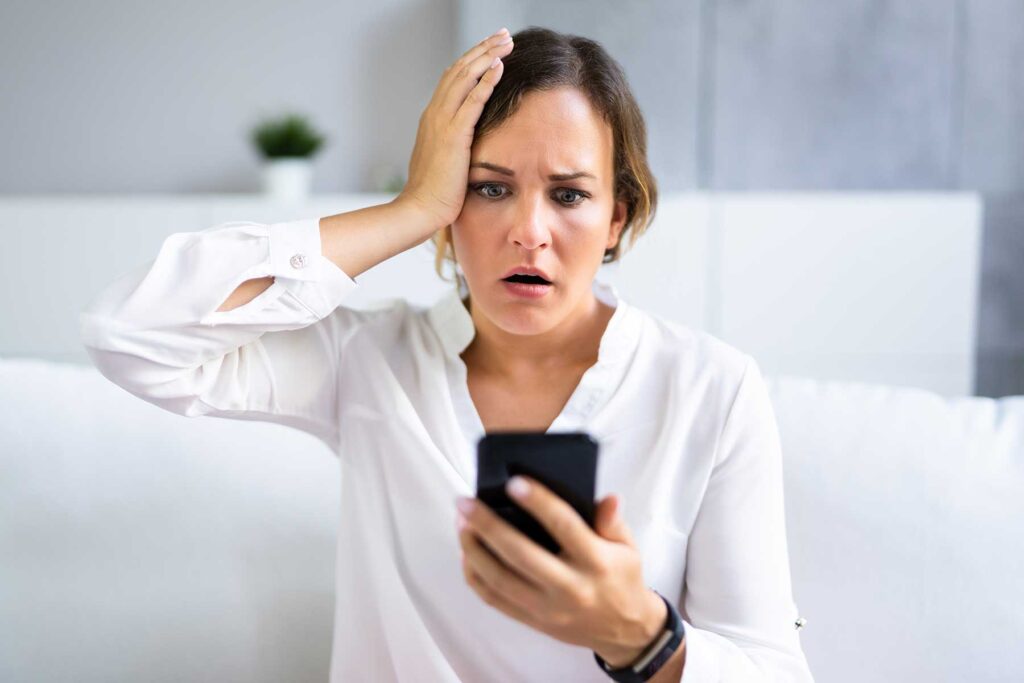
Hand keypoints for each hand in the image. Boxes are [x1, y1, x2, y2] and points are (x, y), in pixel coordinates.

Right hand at [396, 26, 514, 235]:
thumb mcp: (443, 161)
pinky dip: (486, 81)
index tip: (490, 50)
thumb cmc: (433, 193)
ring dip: (487, 57)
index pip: (452, 79)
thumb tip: (465, 144)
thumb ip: (452, 145)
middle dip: (482, 49)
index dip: (472, 61)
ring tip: (506, 43)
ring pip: (465, 78)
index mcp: (432, 119)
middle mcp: (434, 114)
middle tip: (503, 35)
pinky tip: (500, 67)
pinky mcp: (453, 136)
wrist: (419, 209)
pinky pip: (472, 101)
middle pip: (459, 70)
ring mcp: (441, 123)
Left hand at [455, 476, 667, 666]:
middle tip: (465, 502)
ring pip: (500, 579)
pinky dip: (474, 577)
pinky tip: (465, 554)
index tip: (513, 483)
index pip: (564, 526)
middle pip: (520, 554)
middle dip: (487, 525)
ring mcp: (548, 608)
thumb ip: (613, 520)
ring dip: (473, 549)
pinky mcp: (533, 621)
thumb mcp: (628, 546)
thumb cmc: (621, 577)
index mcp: (596, 562)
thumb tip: (606, 497)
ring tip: (460, 523)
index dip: (538, 502)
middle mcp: (570, 587)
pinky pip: (495, 599)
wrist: (624, 630)